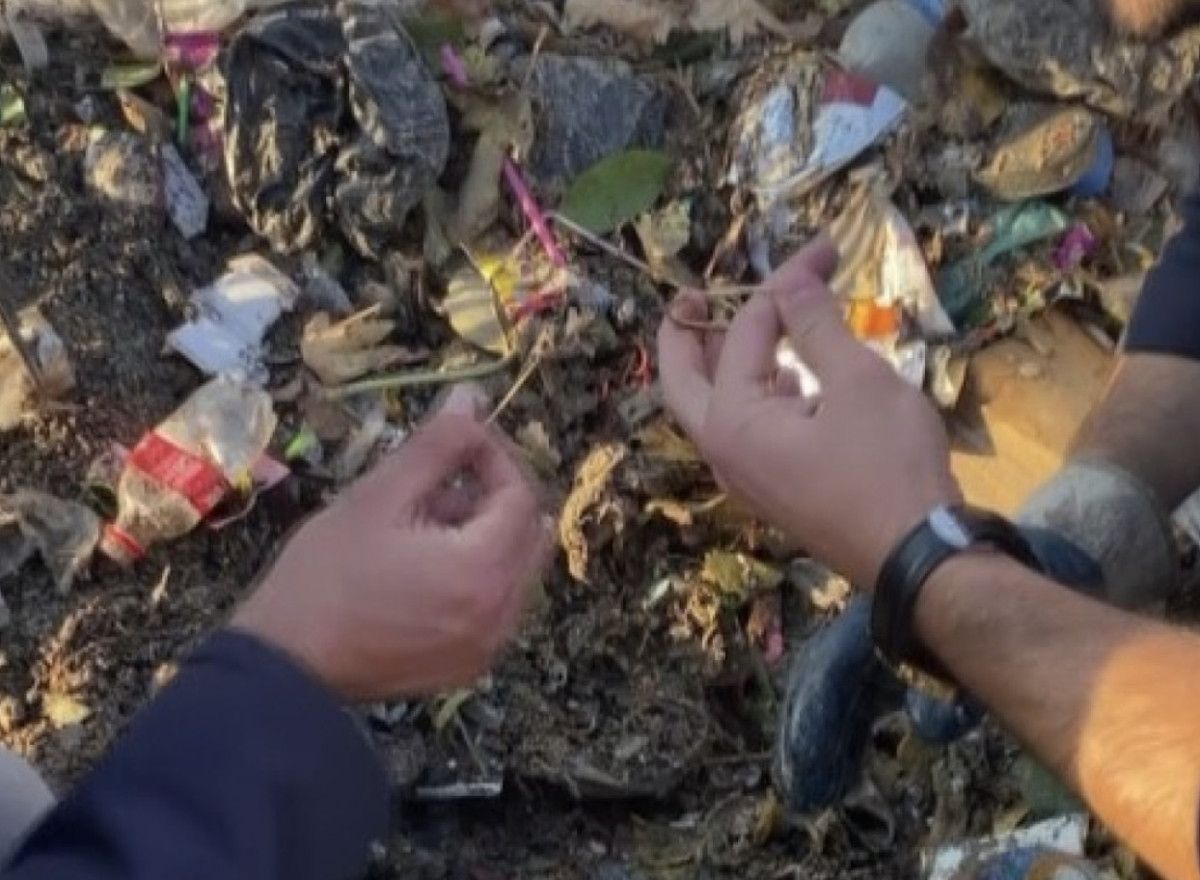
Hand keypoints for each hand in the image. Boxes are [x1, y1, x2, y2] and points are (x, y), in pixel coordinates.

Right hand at [233, 411, 551, 700]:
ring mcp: (489, 645)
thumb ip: (435, 445)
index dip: (495, 456)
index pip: (520, 494)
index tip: (458, 437)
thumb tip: (472, 398)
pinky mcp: (470, 665)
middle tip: (446, 474)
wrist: (284, 667)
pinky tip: (428, 563)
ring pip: (518, 569)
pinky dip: (480, 573)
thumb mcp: (378, 496)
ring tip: (427, 519)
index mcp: (484, 569)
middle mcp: (503, 613)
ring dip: (489, 533)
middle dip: (498, 492)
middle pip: (530, 532)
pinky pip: (498, 605)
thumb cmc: (325, 575)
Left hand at [657, 239, 960, 587]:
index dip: (783, 285)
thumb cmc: (887, 465)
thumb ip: (817, 326)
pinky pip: (748, 431)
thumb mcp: (857, 382)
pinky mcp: (776, 490)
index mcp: (731, 421)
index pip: (745, 333)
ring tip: (743, 325)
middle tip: (695, 297)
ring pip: (716, 408)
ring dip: (723, 364)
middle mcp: (724, 452)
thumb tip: (791, 277)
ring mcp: (748, 477)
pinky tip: (787, 376)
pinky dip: (755, 394)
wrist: (917, 556)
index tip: (823, 251)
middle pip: (685, 382)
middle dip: (686, 335)